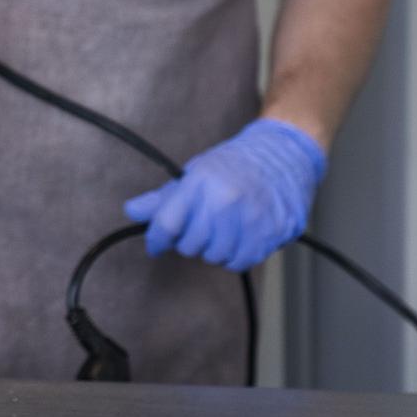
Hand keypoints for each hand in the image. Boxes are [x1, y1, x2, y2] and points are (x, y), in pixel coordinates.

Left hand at [122, 118, 326, 270]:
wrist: (284, 154)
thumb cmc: (235, 164)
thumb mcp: (195, 172)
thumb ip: (163, 198)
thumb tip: (132, 211)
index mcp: (202, 182)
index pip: (167, 224)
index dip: (156, 239)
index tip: (156, 243)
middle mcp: (226, 201)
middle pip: (189, 245)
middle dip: (189, 240)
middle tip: (201, 225)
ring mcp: (251, 218)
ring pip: (214, 257)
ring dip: (214, 249)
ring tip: (223, 229)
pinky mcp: (271, 233)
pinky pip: (240, 262)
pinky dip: (235, 256)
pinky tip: (239, 238)